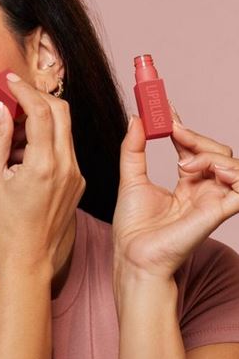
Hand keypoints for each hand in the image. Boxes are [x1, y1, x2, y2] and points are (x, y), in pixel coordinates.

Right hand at [0, 73, 85, 271]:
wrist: (29, 255)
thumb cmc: (5, 221)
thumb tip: (1, 108)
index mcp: (44, 164)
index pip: (41, 110)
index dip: (24, 90)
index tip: (9, 81)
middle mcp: (67, 165)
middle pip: (61, 111)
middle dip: (37, 97)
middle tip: (13, 97)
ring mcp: (76, 173)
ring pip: (64, 128)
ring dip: (41, 120)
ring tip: (14, 134)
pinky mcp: (79, 180)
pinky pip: (65, 147)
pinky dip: (47, 139)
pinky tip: (25, 153)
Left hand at [112, 102, 238, 282]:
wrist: (133, 254)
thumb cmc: (133, 225)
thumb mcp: (130, 178)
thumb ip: (134, 148)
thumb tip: (136, 118)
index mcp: (185, 182)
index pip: (191, 146)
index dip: (182, 124)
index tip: (165, 104)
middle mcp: (203, 188)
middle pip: (214, 149)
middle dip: (193, 134)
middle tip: (171, 128)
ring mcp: (213, 198)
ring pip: (229, 160)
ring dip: (207, 153)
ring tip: (182, 165)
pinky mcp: (220, 210)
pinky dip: (231, 171)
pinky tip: (204, 170)